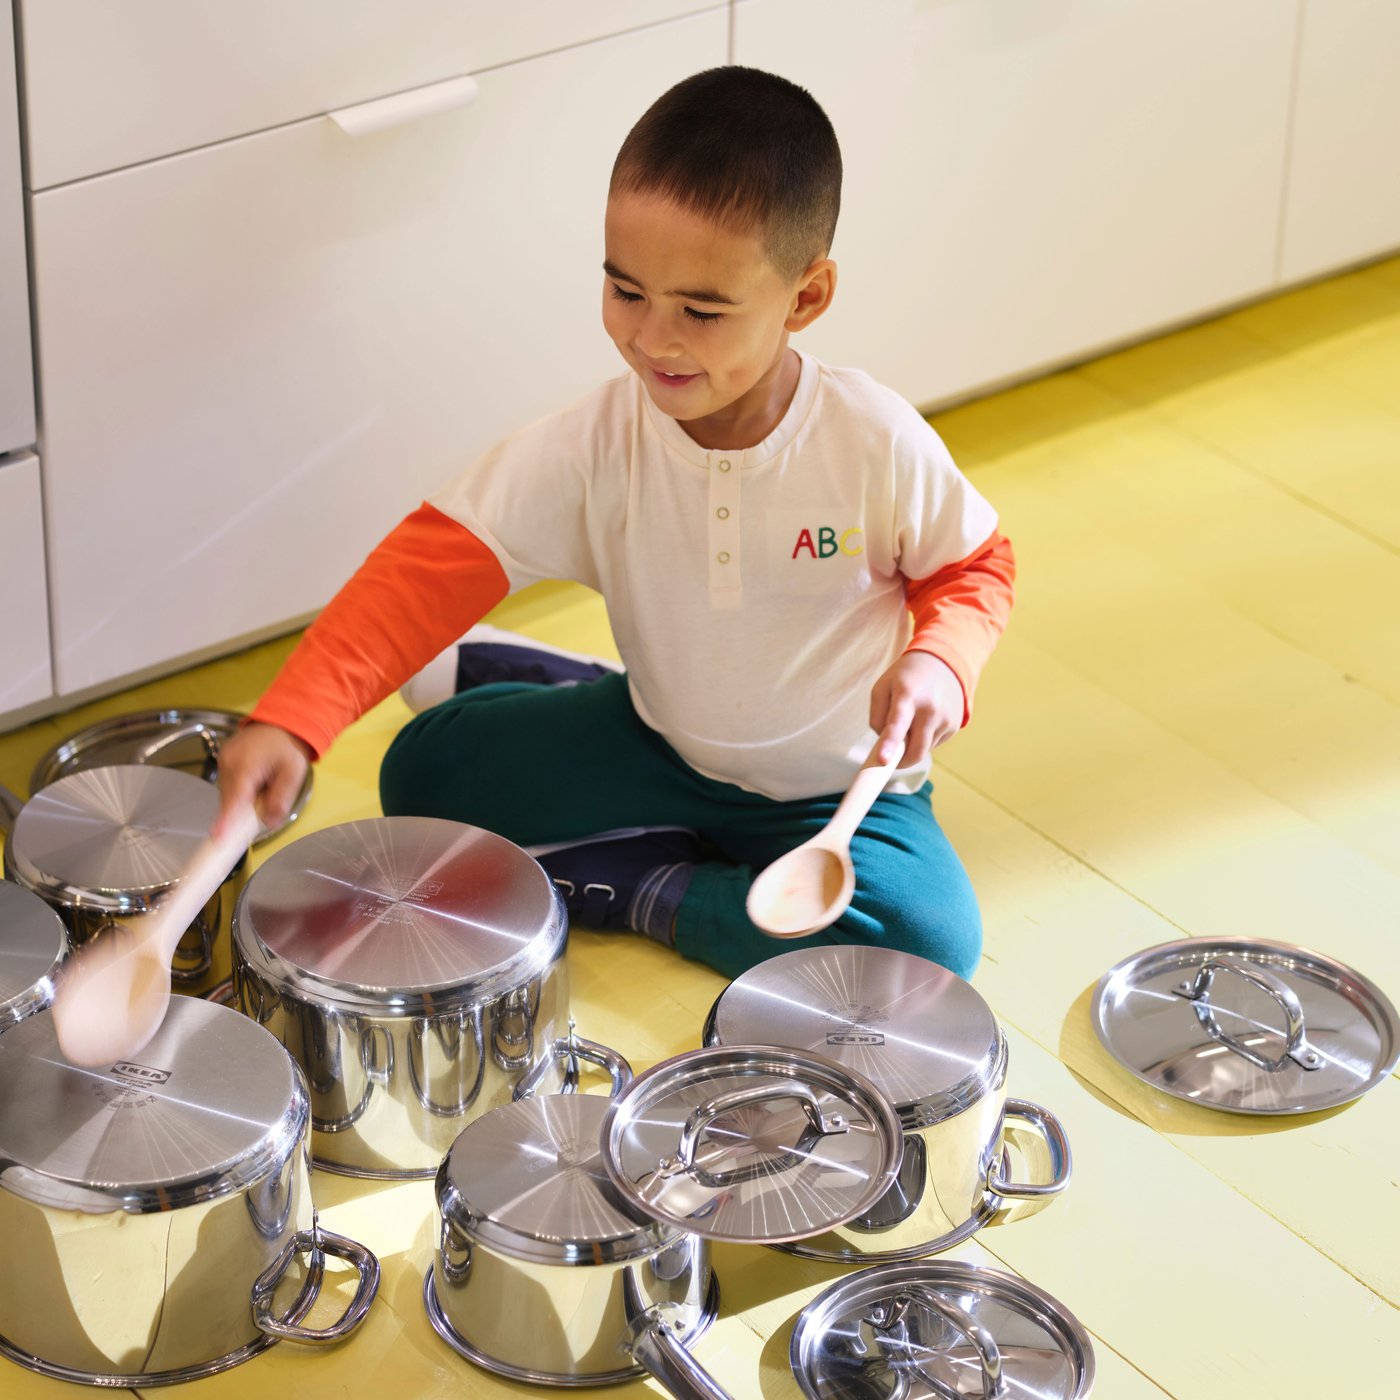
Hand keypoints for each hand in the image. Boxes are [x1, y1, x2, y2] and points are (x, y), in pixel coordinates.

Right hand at [212, 722, 313, 837]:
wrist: (280, 722)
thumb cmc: (288, 746)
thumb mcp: (294, 773)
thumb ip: (282, 799)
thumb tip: (269, 822)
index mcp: (246, 765)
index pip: (234, 799)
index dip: (227, 821)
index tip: (218, 838)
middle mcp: (229, 763)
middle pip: (229, 801)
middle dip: (243, 812)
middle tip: (264, 808)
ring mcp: (223, 761)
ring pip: (228, 795)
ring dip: (243, 801)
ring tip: (265, 785)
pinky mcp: (222, 762)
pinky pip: (228, 786)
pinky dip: (240, 792)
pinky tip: (256, 782)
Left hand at [868, 651, 965, 766]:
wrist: (943, 663)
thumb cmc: (906, 677)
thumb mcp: (883, 687)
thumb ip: (877, 716)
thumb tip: (884, 743)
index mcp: (907, 695)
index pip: (898, 723)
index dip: (889, 743)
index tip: (883, 760)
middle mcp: (930, 709)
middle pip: (915, 751)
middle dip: (900, 761)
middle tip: (889, 759)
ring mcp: (946, 719)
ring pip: (923, 749)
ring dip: (912, 745)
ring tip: (911, 721)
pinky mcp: (955, 726)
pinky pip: (933, 744)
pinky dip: (924, 739)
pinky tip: (924, 720)